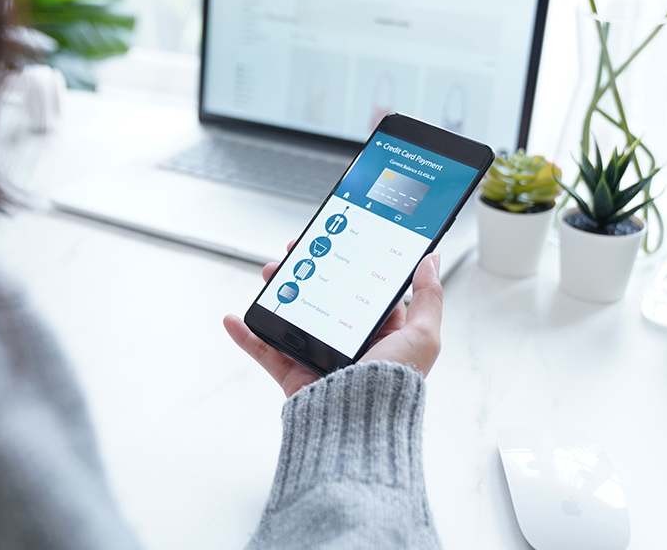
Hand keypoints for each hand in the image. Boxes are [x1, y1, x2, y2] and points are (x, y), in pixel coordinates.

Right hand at [223, 242, 442, 396]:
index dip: (346, 264)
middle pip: (321, 298)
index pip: (360, 290)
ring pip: (291, 317)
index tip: (331, 241)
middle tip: (292, 251)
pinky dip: (246, 335)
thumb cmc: (394, 385)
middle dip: (304, 271)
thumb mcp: (423, 336)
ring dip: (276, 293)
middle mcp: (349, 344)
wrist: (360, 426)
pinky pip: (265, 351)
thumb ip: (428, 297)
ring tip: (268, 273)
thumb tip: (432, 260)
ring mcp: (318, 359)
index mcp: (381, 333)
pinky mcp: (293, 375)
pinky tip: (234, 319)